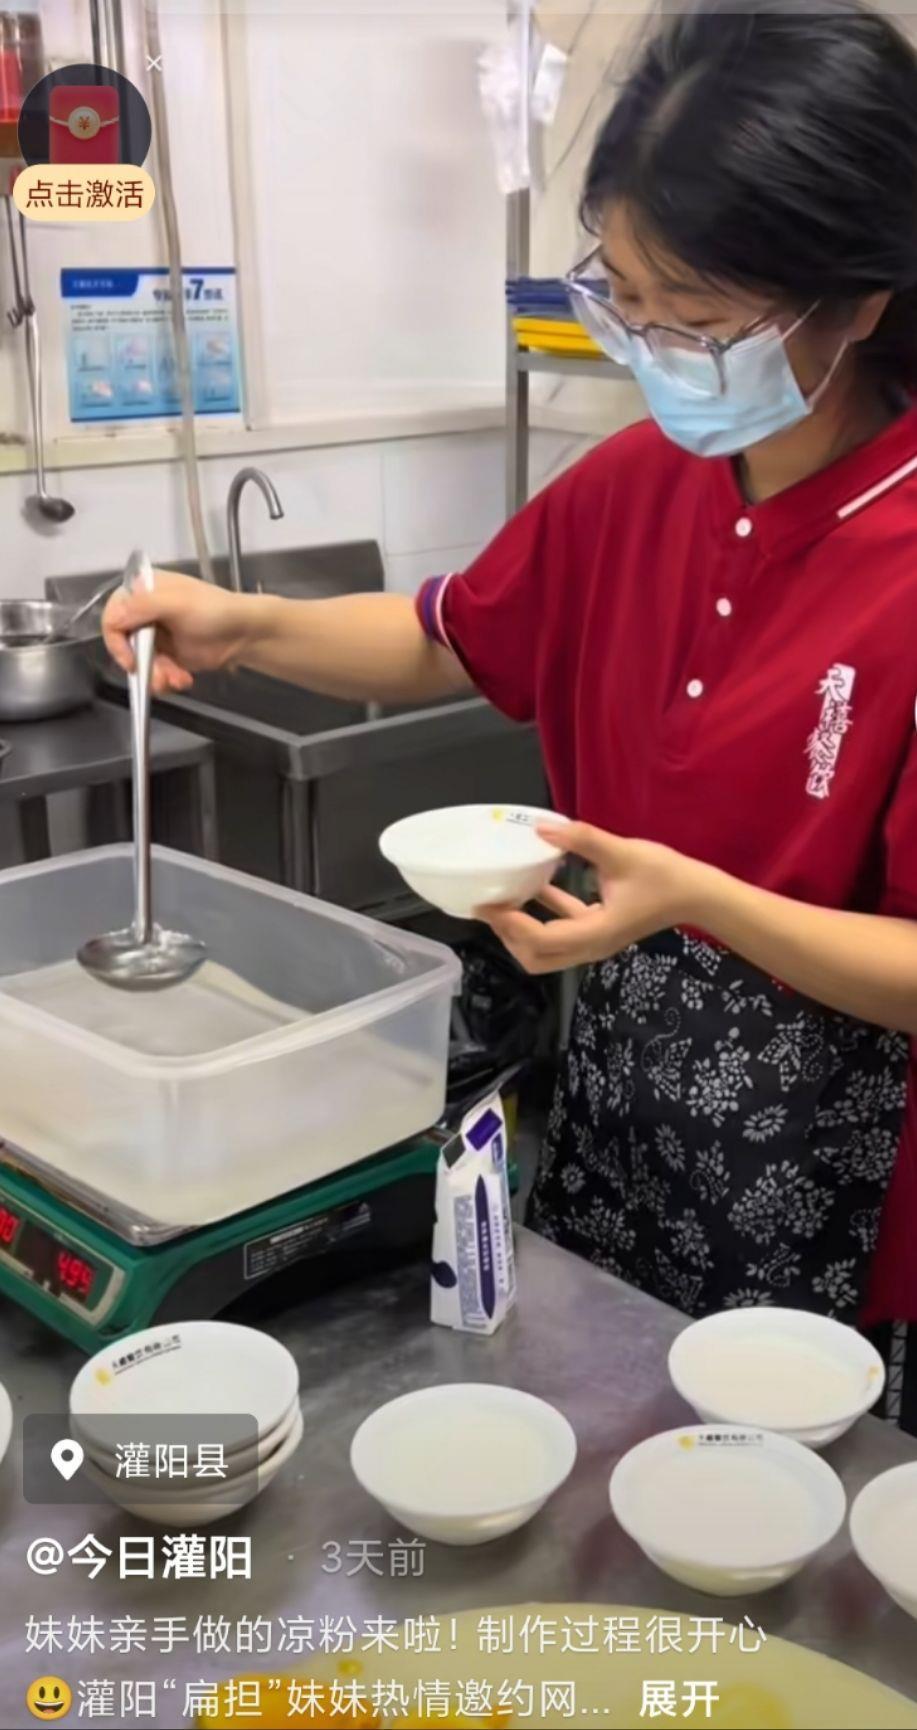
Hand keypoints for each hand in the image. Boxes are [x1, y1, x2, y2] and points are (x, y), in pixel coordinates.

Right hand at [102, 569, 257, 694]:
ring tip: (176, 679)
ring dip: (156, 676)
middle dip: (142, 665)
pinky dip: (166, 680)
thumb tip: (115, 617)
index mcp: (144, 590)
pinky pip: (155, 673)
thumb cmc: (215, 610)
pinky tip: (183, 679)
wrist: (245, 634)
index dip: (116, 640)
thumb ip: (143, 607)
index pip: (113, 614)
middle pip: (124, 644)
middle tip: (159, 676)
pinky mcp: (168, 656)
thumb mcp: (178, 603)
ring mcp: (156, 636)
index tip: (131, 659)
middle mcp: (145, 612)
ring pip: (140, 663)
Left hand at [478, 822, 711, 973]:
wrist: (698, 894)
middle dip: (509, 935)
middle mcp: (591, 946)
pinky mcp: (600, 930)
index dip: (511, 924)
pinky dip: (543, 915)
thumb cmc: (665, 877)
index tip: (489, 903)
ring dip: (522, 929)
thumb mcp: (622, 852)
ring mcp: (595, 941)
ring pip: (546, 950)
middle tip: (490, 905)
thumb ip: (581, 840)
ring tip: (502, 899)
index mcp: (596, 933)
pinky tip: (534, 886)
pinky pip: (563, 930)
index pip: (541, 940)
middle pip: (536, 957)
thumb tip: (543, 827)